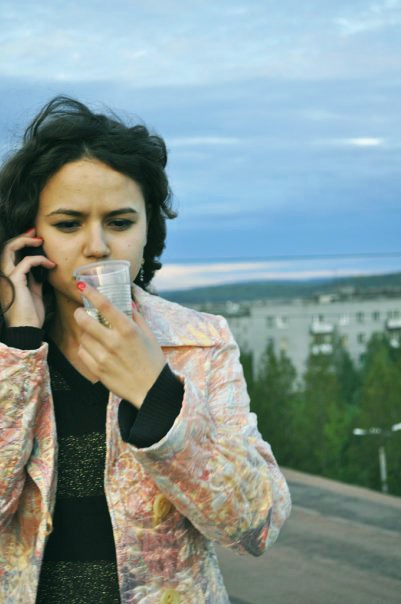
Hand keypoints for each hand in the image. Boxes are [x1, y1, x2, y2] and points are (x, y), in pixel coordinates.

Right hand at [0, 227, 56, 327]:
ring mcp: (6, 278)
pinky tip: (51, 265)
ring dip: (25, 241)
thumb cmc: (31, 315)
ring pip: (9, 249)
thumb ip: (35, 280)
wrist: (27, 330)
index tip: (35, 238)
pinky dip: (40, 260)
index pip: (9, 255)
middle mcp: (3, 276)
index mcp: (7, 278)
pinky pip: (26, 262)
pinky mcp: (15, 281)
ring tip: (40, 241)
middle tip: (35, 232)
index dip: (20, 243)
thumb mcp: (34, 293)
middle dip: (21, 237)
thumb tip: (42, 269)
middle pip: (5, 248)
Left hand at [73, 282, 165, 408]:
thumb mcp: (149, 335)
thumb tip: (128, 301)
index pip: (105, 305)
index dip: (91, 292)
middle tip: (81, 312)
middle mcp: (114, 342)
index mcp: (128, 330)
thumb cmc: (153, 361)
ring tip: (92, 333)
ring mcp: (103, 357)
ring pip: (82, 336)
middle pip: (84, 320)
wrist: (151, 390)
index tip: (83, 285)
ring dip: (84, 332)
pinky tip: (93, 348)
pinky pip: (82, 353)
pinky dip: (85, 347)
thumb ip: (137, 317)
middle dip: (79, 313)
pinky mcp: (97, 370)